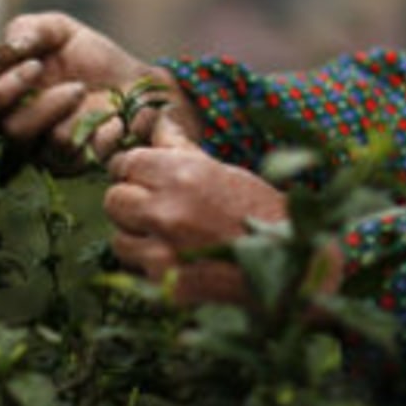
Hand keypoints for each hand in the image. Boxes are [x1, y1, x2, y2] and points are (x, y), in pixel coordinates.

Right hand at [0, 11, 202, 172]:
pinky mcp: (62, 163)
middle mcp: (5, 119)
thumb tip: (11, 44)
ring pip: (16, 132)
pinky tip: (100, 110)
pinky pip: (57, 147)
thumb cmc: (89, 56)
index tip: (1, 54)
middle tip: (34, 67)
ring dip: (46, 104)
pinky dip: (78, 122)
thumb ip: (29, 29)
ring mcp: (31, 145)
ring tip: (78, 87)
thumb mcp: (58, 30)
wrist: (136, 82)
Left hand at [103, 117, 286, 306]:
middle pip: (114, 199)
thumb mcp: (223, 170)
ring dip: (137, 237)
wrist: (291, 265)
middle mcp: (167, 210)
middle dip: (131, 202)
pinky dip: (151, 265)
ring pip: (119, 237)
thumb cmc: (261, 211)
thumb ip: (180, 150)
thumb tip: (157, 121)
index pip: (128, 163)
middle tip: (155, 208)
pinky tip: (178, 260)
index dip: (135, 170)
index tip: (144, 178)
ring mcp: (163, 250)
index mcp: (183, 174)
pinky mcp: (165, 284)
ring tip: (167, 237)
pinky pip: (137, 269)